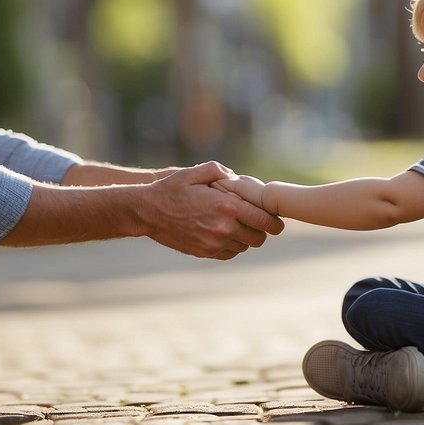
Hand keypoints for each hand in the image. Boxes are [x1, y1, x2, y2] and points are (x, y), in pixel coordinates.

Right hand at [142, 163, 283, 259]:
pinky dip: (233, 245)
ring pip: (245, 246)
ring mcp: (213, 243)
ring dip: (246, 237)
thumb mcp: (194, 172)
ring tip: (237, 224)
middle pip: (259, 238)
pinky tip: (225, 233)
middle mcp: (223, 228)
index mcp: (225, 206)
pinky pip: (230, 253)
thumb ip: (219, 171)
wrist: (146, 212)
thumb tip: (236, 177)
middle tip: (257, 220)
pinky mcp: (204, 253)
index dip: (275, 221)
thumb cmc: (170, 189)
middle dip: (262, 230)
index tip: (277, 219)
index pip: (265, 220)